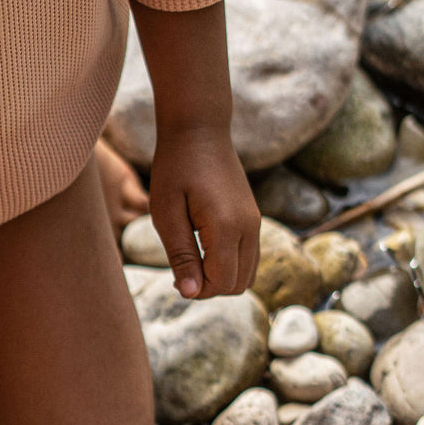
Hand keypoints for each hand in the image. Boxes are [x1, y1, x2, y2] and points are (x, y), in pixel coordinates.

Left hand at [147, 126, 260, 300]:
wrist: (199, 131)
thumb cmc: (175, 170)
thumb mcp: (167, 215)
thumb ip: (181, 256)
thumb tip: (190, 293)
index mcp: (228, 227)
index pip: (221, 282)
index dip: (196, 290)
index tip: (174, 276)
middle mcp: (250, 227)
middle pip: (237, 284)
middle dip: (209, 288)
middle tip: (181, 270)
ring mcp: (255, 223)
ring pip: (247, 275)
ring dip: (220, 279)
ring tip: (191, 262)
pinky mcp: (253, 219)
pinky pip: (248, 259)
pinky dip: (228, 266)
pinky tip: (203, 253)